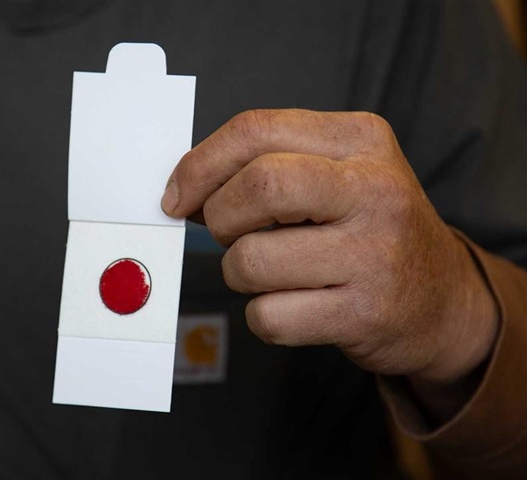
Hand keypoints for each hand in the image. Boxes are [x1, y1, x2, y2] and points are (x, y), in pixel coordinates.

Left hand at [162, 109, 497, 410]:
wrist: (441, 299)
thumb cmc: (369, 229)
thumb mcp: (337, 172)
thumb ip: (267, 165)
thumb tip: (184, 189)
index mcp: (360, 139)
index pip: (255, 131)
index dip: (199, 165)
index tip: (177, 195)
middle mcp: (374, 189)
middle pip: (257, 188)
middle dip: (219, 217)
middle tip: (228, 233)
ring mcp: (374, 254)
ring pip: (250, 260)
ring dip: (240, 272)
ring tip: (274, 271)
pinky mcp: (365, 314)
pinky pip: (269, 316)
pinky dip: (264, 315)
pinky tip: (295, 305)